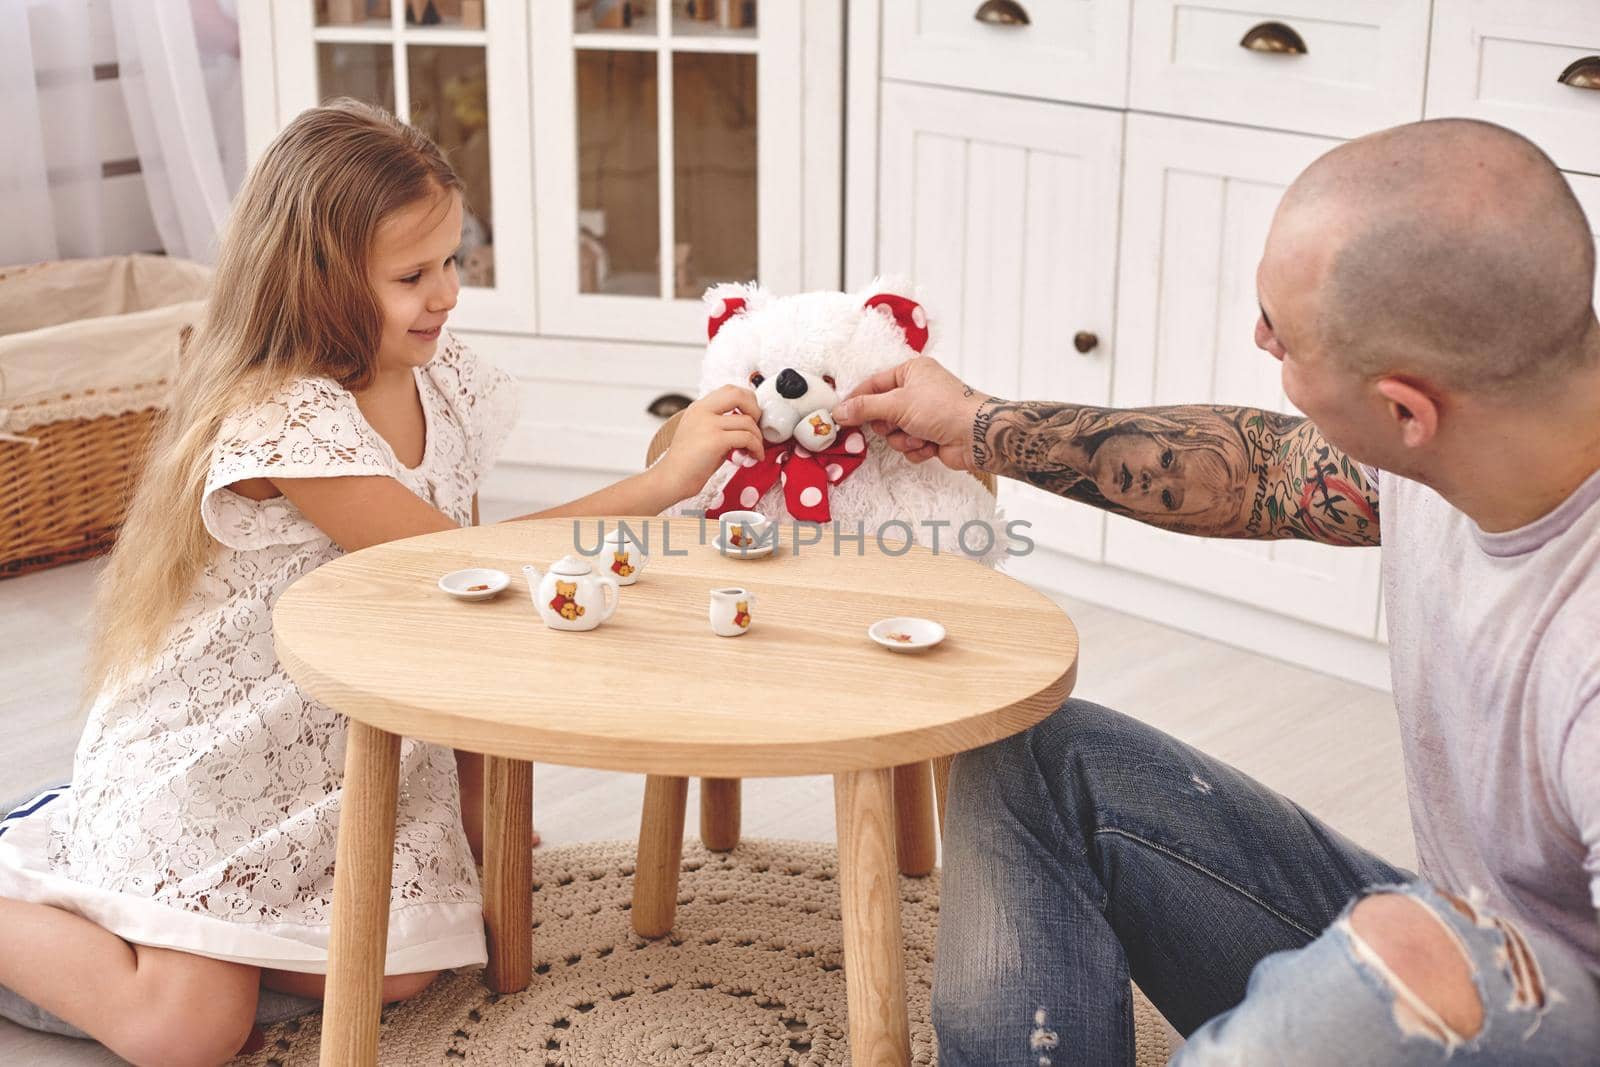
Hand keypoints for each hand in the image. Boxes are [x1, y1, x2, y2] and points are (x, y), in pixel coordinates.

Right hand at [654, 384, 764, 498]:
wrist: (672, 479)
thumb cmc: (688, 462)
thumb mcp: (701, 432)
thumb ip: (719, 422)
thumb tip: (746, 422)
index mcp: (698, 407)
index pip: (729, 390)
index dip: (746, 401)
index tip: (751, 418)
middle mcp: (702, 411)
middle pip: (739, 394)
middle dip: (756, 410)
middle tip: (756, 429)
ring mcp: (708, 424)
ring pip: (748, 421)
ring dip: (757, 437)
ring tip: (754, 450)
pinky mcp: (715, 440)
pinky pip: (747, 438)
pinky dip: (756, 447)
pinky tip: (754, 456)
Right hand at [831, 357, 991, 471]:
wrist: (977, 435)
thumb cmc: (943, 408)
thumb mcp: (898, 403)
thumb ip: (865, 408)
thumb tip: (839, 411)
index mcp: (910, 372)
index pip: (873, 385)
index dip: (857, 401)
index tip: (841, 415)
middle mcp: (917, 391)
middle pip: (881, 412)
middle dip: (889, 424)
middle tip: (897, 424)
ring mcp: (924, 415)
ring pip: (893, 433)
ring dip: (904, 439)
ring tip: (920, 435)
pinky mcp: (930, 436)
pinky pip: (908, 446)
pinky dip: (917, 448)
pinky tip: (931, 444)